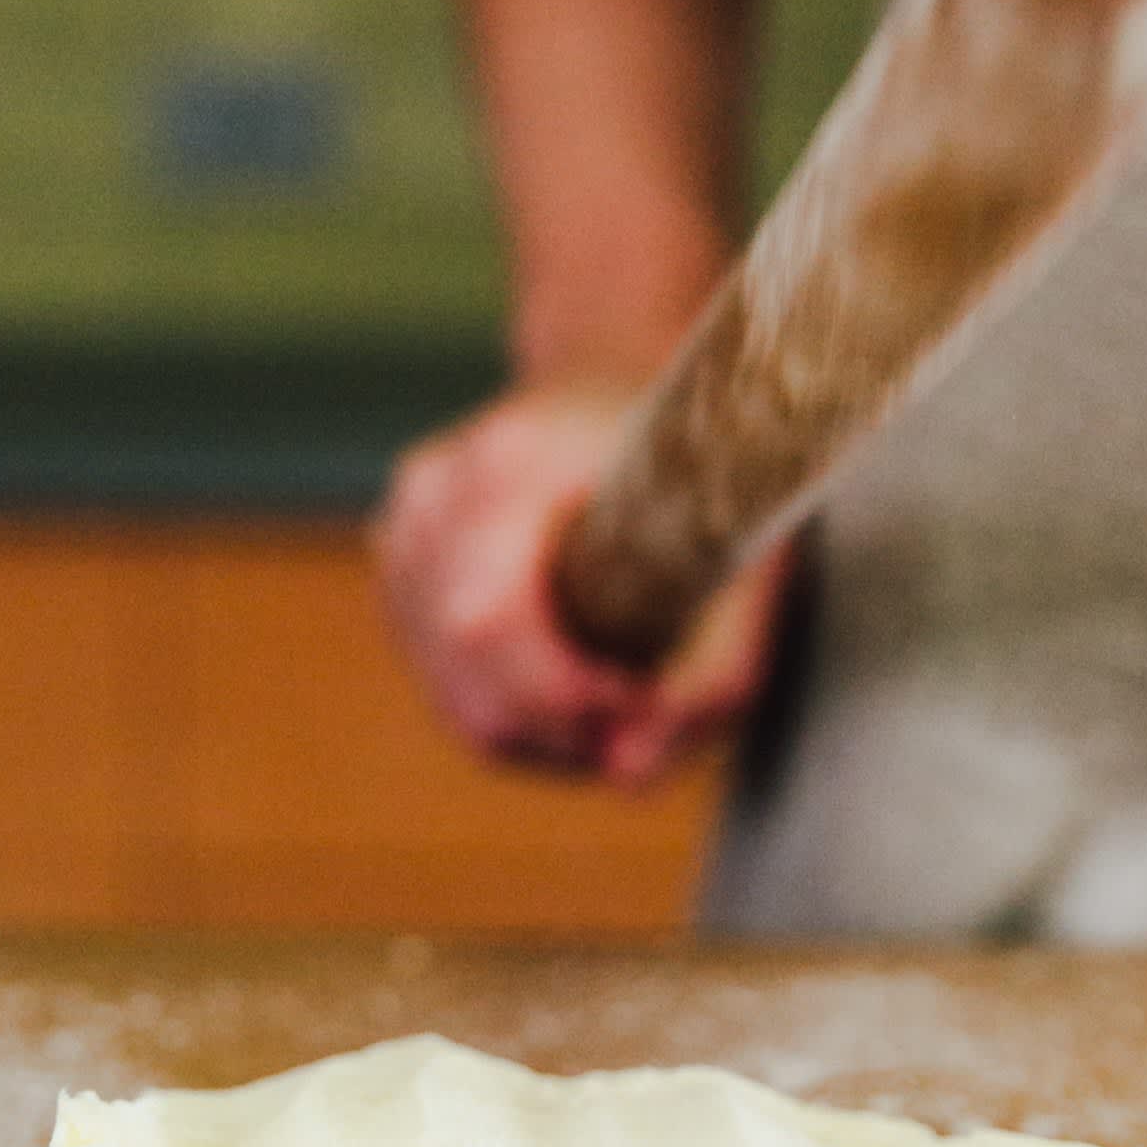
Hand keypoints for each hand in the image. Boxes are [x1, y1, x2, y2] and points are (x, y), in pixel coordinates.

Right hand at [374, 383, 790, 785]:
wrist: (621, 371)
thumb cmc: (694, 460)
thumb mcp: (747, 553)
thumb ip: (711, 675)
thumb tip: (629, 776)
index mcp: (508, 464)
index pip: (487, 624)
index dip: (563, 700)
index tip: (643, 705)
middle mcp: (434, 494)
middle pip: (466, 678)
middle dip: (563, 732)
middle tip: (642, 719)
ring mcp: (404, 529)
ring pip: (457, 700)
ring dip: (546, 733)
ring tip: (617, 699)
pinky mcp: (399, 565)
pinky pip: (447, 683)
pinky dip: (518, 710)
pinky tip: (574, 678)